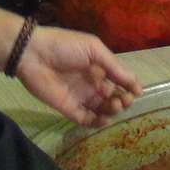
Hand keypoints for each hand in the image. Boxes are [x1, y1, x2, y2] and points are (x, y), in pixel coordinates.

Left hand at [16, 25, 141, 126]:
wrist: (33, 54)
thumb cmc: (65, 46)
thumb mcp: (94, 49)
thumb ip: (114, 67)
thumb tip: (136, 84)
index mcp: (99, 67)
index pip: (119, 80)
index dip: (129, 87)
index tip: (136, 92)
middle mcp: (92, 83)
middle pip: (113, 97)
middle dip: (122, 100)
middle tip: (124, 100)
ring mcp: (81, 97)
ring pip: (102, 110)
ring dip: (112, 110)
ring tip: (114, 105)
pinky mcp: (69, 109)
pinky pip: (86, 120)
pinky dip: (97, 122)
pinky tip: (104, 118)